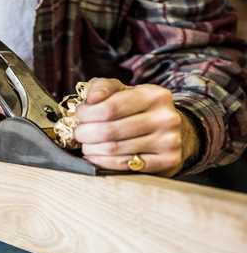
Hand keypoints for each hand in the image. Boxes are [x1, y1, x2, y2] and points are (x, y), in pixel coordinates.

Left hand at [74, 78, 199, 176]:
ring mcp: (169, 141)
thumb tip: (90, 98)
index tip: (79, 115)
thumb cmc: (138, 109)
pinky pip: (123, 165)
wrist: (173, 130)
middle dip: (85, 133)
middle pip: (109, 130)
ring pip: (114, 149)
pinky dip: (102, 162)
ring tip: (86, 144)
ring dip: (91, 148)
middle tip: (78, 133)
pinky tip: (95, 156)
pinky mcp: (168, 161)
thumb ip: (102, 87)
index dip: (86, 113)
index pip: (109, 107)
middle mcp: (165, 117)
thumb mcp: (122, 91)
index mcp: (154, 95)